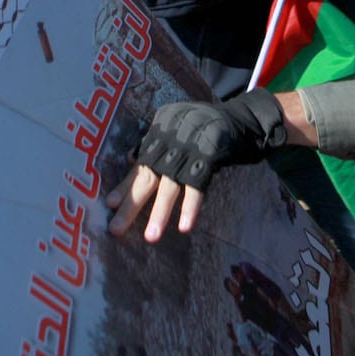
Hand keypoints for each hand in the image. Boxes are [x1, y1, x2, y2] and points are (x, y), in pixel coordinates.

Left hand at [106, 89, 286, 240]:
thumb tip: (131, 160)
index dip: (124, 185)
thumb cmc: (207, 126)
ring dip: (160, 212)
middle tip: (116, 229)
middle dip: (132, 203)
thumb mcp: (178, 126)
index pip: (139, 162)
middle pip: (148, 175)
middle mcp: (171, 138)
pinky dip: (191, 206)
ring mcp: (190, 148)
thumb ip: (157, 143)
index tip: (109, 204)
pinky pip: (198, 186)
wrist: (245, 118)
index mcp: (160, 130)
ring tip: (151, 237)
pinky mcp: (211, 156)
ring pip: (171, 185)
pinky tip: (184, 227)